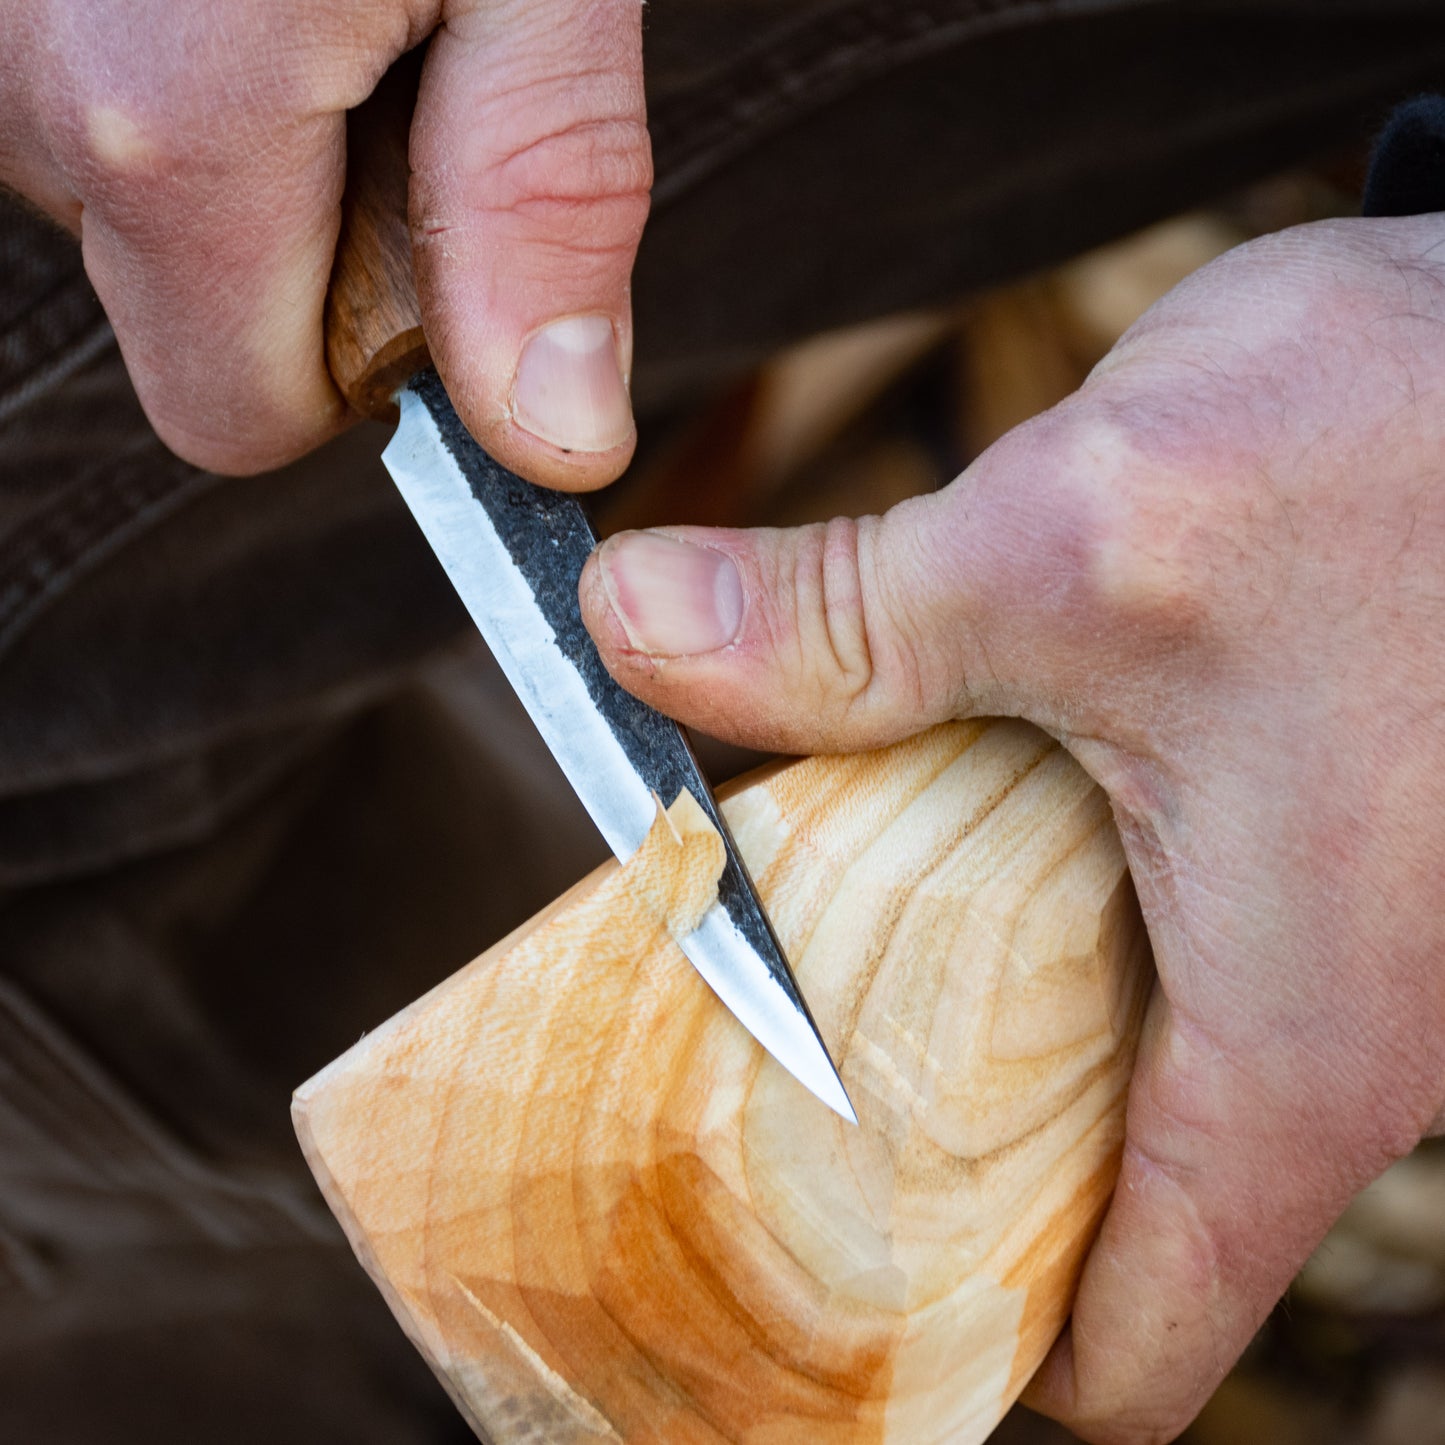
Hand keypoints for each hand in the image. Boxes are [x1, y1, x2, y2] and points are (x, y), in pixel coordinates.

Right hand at [0, 1, 647, 483]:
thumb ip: (541, 199)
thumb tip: (554, 437)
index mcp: (171, 125)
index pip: (243, 420)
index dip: (361, 379)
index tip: (441, 262)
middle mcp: (25, 96)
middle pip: (187, 324)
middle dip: (309, 260)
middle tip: (405, 78)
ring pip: (139, 215)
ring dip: (249, 160)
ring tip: (338, 3)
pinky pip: (93, 107)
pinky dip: (187, 77)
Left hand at [579, 215, 1444, 1441]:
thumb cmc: (1402, 455)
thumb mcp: (1081, 542)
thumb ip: (841, 618)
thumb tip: (629, 627)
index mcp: (1296, 1041)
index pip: (1126, 1346)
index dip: (961, 1347)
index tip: (814, 1292)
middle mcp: (1341, 1036)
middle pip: (1092, 1210)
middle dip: (922, 1154)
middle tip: (759, 1066)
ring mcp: (1341, 957)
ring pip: (1120, 1077)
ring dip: (975, 1019)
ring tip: (836, 934)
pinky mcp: (1321, 865)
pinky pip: (1165, 965)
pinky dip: (1046, 930)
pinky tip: (964, 825)